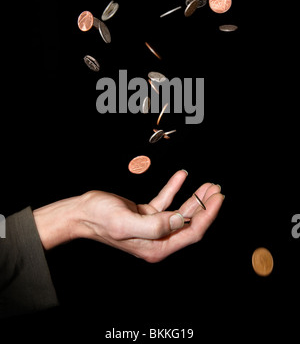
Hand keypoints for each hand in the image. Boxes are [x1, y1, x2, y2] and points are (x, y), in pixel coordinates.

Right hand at [34, 170, 223, 261]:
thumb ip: (155, 224)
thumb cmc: (100, 219)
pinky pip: (165, 201)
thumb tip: (181, 219)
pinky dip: (174, 188)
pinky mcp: (146, 215)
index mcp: (156, 247)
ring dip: (194, 197)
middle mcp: (157, 239)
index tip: (218, 199)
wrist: (82, 212)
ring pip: (180, 212)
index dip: (207, 216)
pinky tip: (182, 176)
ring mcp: (152, 227)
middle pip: (189, 222)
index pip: (191, 232)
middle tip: (216, 189)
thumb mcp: (125, 222)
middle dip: (205, 206)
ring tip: (207, 184)